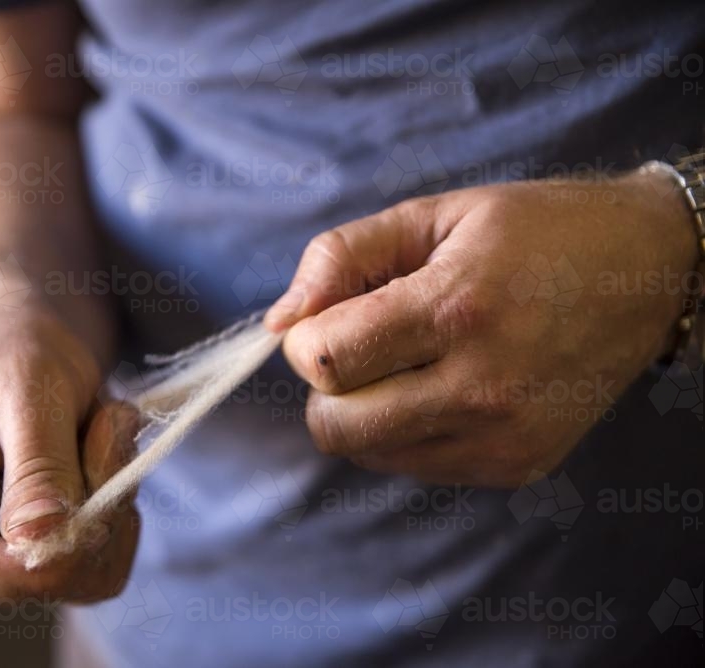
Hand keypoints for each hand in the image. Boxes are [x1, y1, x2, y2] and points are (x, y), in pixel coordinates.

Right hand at [0, 307, 139, 607]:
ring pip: (79, 574)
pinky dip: (124, 508)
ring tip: (106, 425)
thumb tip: (40, 544)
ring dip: (114, 502)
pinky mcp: (46, 545)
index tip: (97, 500)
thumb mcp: (28, 383)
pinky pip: (104, 561)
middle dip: (89, 513)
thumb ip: (36, 464)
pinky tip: (110, 450)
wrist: (32, 327)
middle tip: (111, 425)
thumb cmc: (14, 340)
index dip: (35, 559)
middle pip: (28, 581)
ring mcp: (0, 546)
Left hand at [267, 170, 698, 486]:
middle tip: (365, 342)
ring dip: (363, 409)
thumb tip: (278, 322)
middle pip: (335, 425)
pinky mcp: (517, 466)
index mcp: (457, 309)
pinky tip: (445, 385)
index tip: (333, 314)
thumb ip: (341, 257)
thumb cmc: (533, 232)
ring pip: (368, 452)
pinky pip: (414, 464)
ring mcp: (502, 437)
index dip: (306, 339)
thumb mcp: (434, 215)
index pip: (326, 361)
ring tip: (410, 360)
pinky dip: (405, 430)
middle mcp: (482, 387)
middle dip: (327, 383)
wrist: (647, 273)